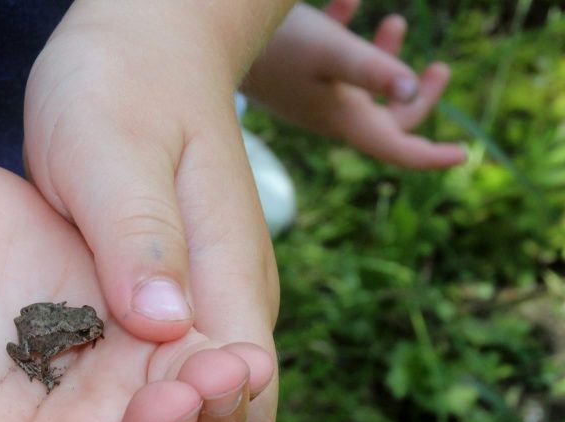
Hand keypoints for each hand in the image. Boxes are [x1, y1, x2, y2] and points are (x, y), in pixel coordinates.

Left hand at [23, 0, 281, 421]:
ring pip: (191, 417)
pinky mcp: (161, 307)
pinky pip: (151, 387)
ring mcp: (198, 310)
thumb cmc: (119, 86)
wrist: (137, 48)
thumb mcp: (112, 151)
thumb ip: (140, 238)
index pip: (242, 393)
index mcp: (227, 278)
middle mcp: (225, 306)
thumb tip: (167, 331)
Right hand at [244, 0, 466, 168]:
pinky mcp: (295, 75)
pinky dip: (349, 35)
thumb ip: (372, 69)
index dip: (430, 156)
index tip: (464, 155)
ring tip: (398, 23)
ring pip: (362, 91)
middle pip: (385, 122)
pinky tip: (349, 1)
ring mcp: (311, 95)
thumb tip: (414, 91)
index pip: (395, 149)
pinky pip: (334, 63)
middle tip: (441, 69)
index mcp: (342, 117)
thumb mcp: (329, 51)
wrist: (208, 47)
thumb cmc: (274, 49)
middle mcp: (329, 112)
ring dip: (387, 62)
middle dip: (418, 100)